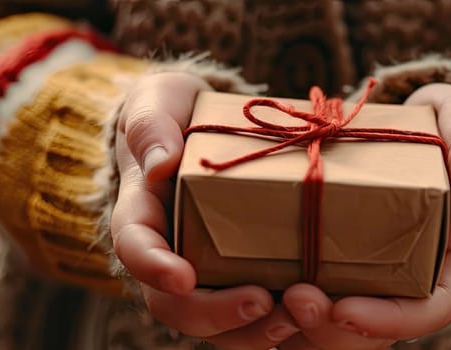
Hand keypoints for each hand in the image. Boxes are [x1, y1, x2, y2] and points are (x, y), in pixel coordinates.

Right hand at [110, 72, 300, 348]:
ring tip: (296, 319)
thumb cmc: (177, 113)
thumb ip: (151, 125)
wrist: (201, 126)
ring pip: (215, 325)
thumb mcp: (159, 100)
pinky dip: (282, 324)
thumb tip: (160, 162)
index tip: (182, 277)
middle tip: (261, 302)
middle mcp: (168, 255)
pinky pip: (254, 318)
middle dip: (215, 313)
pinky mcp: (241, 279)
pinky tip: (316, 317)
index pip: (134, 245)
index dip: (152, 266)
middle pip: (175, 304)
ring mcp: (205, 274)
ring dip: (254, 332)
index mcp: (142, 212)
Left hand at [279, 83, 450, 348]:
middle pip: (374, 333)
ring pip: (333, 334)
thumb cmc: (436, 124)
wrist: (397, 125)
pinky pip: (302, 316)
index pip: (431, 309)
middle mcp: (409, 284)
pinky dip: (273, 315)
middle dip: (331, 329)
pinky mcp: (329, 275)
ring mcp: (368, 284)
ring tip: (260, 300)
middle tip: (293, 298)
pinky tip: (242, 294)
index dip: (390, 322)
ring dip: (297, 331)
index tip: (346, 310)